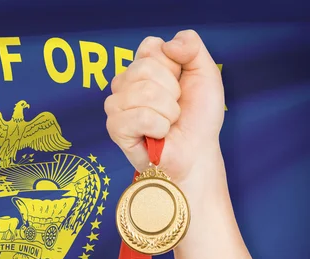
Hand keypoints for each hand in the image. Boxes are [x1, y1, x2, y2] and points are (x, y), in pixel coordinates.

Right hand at [104, 30, 224, 189]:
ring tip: (168, 123)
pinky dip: (159, 127)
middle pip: (144, 69)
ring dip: (168, 112)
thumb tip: (167, 45)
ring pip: (143, 93)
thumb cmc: (199, 116)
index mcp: (142, 66)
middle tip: (174, 108)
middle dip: (172, 91)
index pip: (150, 47)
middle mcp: (124, 83)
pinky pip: (140, 117)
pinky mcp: (115, 128)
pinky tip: (158, 135)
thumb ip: (192, 46)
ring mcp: (116, 106)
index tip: (180, 83)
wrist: (198, 151)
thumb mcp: (205, 73)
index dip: (173, 65)